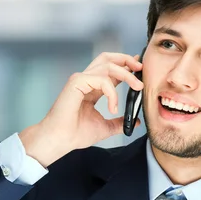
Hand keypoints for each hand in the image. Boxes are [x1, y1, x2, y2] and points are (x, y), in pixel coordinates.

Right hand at [19, 52, 143, 166]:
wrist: (60, 140)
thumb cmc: (75, 134)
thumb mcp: (105, 127)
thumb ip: (119, 123)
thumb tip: (135, 122)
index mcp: (91, 88)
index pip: (110, 70)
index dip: (126, 65)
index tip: (139, 68)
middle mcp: (86, 80)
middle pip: (108, 58)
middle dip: (126, 59)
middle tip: (140, 68)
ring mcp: (80, 80)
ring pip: (107, 66)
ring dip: (126, 74)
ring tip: (137, 87)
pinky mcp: (76, 82)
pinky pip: (101, 80)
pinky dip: (112, 92)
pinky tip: (113, 107)